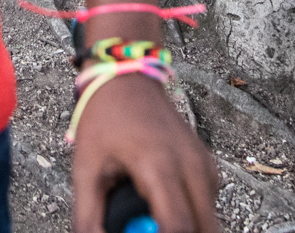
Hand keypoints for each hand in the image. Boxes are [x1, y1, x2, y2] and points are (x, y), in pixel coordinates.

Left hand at [71, 72, 218, 232]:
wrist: (128, 77)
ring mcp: (204, 165)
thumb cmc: (106, 116)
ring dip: (185, 227)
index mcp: (160, 167)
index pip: (177, 229)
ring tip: (150, 217)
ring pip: (208, 221)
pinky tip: (162, 206)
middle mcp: (192, 167)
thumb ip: (89, 216)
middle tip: (146, 228)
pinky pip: (207, 205)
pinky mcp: (208, 165)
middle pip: (203, 230)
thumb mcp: (86, 169)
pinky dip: (191, 215)